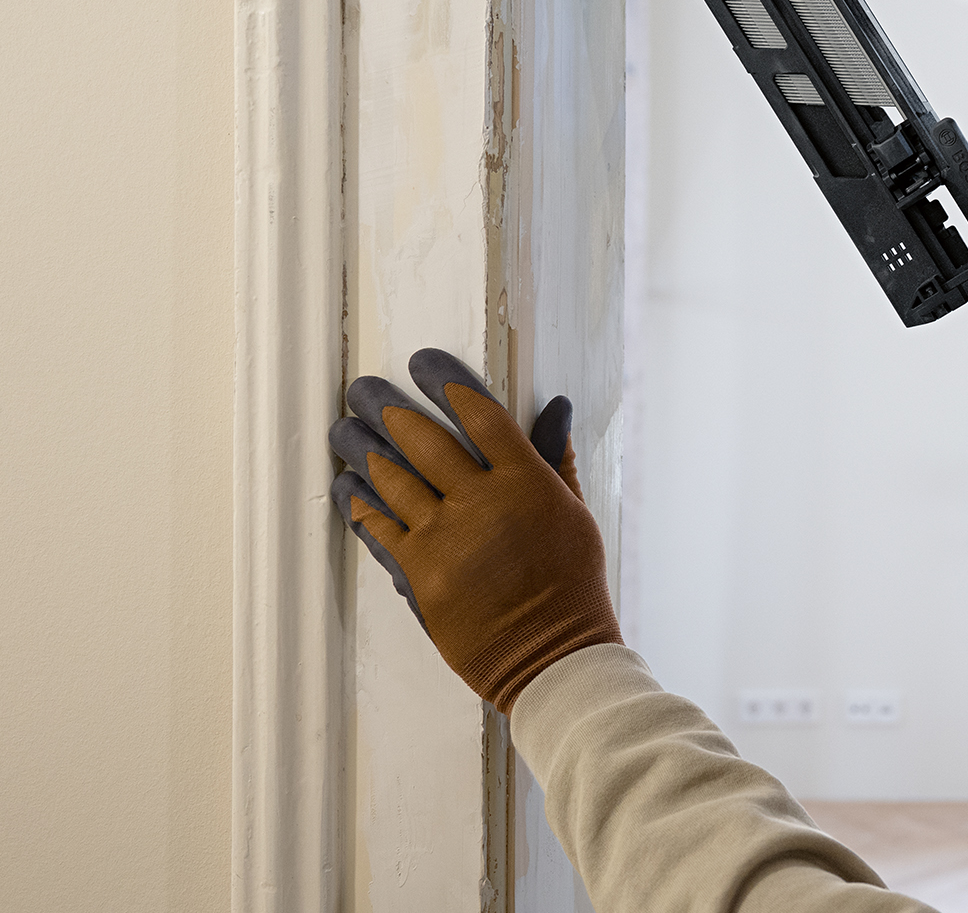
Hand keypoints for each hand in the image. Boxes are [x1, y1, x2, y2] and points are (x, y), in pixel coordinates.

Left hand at [327, 349, 619, 712]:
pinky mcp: (419, 572)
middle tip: (364, 388)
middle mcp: (482, 502)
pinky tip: (347, 484)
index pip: (481, 413)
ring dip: (361, 447)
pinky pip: (378, 527)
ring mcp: (446, 537)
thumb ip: (555, 459)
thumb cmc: (570, 585)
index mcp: (526, 482)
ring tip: (342, 426)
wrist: (550, 654)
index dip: (447, 381)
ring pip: (391, 477)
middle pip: (424, 438)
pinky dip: (359, 502)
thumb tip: (554, 408)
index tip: (423, 362)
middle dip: (387, 406)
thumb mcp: (575, 514)